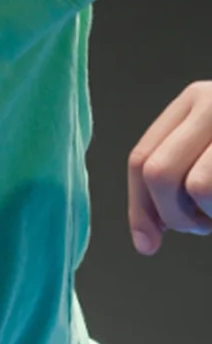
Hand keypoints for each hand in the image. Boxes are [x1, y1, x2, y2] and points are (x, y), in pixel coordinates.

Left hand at [127, 81, 211, 254]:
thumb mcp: (211, 149)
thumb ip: (177, 173)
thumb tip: (144, 241)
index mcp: (194, 101)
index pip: (141, 157)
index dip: (139, 207)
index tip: (146, 242)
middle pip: (158, 172)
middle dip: (172, 215)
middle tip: (200, 225)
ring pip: (198, 187)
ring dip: (208, 218)